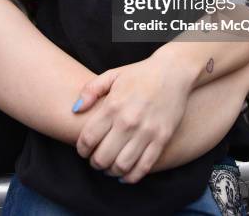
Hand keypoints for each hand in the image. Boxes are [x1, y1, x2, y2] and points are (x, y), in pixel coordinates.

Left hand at [74, 54, 193, 182]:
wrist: (173, 71)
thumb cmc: (140, 74)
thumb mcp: (112, 75)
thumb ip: (90, 90)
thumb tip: (75, 109)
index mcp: (113, 105)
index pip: (88, 138)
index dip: (82, 149)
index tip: (83, 150)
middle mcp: (128, 121)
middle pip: (103, 157)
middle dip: (95, 163)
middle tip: (95, 160)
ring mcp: (146, 132)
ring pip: (122, 166)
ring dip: (111, 171)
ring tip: (109, 167)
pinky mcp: (162, 138)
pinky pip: (145, 167)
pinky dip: (132, 176)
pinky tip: (125, 173)